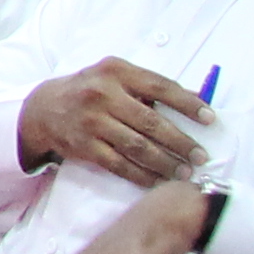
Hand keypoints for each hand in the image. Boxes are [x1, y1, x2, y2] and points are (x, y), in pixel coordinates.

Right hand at [17, 58, 207, 186]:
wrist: (43, 109)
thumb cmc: (89, 90)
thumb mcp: (116, 77)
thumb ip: (151, 86)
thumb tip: (197, 98)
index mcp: (116, 72)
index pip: (160, 87)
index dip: (188, 105)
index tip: (210, 119)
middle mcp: (102, 95)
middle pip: (151, 122)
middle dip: (180, 142)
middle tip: (200, 156)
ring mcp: (91, 122)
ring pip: (137, 147)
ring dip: (165, 163)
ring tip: (184, 173)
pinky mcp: (84, 146)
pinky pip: (119, 164)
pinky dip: (141, 175)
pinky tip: (158, 181)